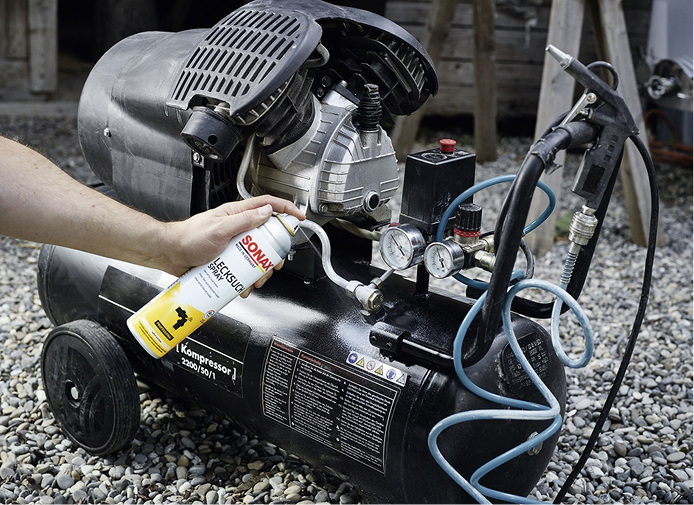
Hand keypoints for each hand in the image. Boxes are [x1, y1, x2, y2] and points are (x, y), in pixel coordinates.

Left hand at [159, 196, 303, 280]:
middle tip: (274, 263)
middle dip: (274, 253)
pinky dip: (247, 279)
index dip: (286, 210)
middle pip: (267, 236)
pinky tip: (243, 286)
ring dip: (260, 270)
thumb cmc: (188, 237)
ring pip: (257, 256)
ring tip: (255, 280)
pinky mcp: (228, 259)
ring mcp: (233, 244)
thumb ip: (244, 219)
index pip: (268, 205)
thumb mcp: (220, 228)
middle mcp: (238, 227)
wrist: (169, 254)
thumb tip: (267, 212)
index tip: (299, 218)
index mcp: (237, 214)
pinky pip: (244, 268)